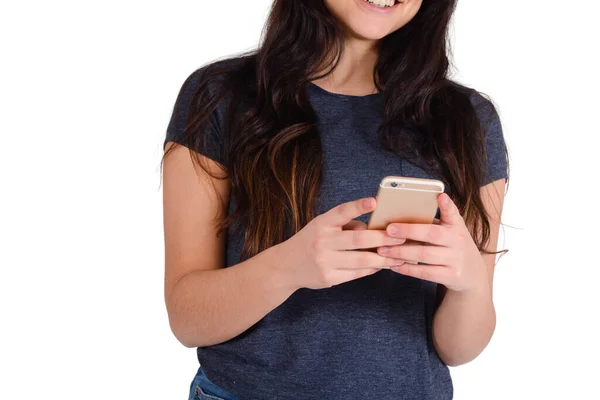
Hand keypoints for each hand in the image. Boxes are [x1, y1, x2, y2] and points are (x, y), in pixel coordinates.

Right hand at [277, 198, 406, 289]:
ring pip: (362, 260)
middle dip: (383, 238)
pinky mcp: (329, 278)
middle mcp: (322, 241)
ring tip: (400, 256)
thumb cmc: (311, 241)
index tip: (374, 202)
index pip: (341, 212)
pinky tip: (383, 265)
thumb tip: (375, 229)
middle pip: (358, 240)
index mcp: (321, 223)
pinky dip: (372, 269)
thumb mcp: (322, 226)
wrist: (286, 266)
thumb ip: (346, 226)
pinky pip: (356, 273)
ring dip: (384, 258)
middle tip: (401, 237)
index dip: (357, 206)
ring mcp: (325, 261)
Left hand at [379, 193, 488, 292]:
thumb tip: (399, 216)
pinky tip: (394, 265)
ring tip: (383, 249)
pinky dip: (408, 269)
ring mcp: (456, 259)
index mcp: (456, 226)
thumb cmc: (452, 247)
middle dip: (408, 231)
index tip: (440, 196)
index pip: (453, 213)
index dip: (447, 205)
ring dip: (401, 252)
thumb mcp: (449, 231)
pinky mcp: (451, 276)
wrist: (473, 274)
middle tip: (388, 230)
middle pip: (432, 234)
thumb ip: (431, 223)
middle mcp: (458, 241)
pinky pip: (426, 272)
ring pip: (425, 254)